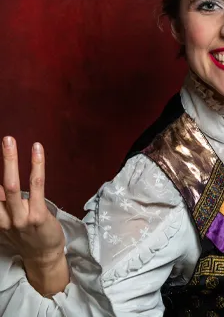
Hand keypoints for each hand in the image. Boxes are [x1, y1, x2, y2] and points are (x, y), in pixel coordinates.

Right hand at [0, 137, 65, 267]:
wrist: (44, 257)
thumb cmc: (27, 235)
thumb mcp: (8, 222)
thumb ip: (2, 204)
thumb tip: (1, 185)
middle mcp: (4, 218)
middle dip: (0, 162)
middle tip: (2, 140)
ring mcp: (21, 217)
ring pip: (11, 185)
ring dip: (9, 160)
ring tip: (8, 140)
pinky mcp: (38, 215)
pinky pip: (37, 186)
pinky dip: (37, 165)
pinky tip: (37, 150)